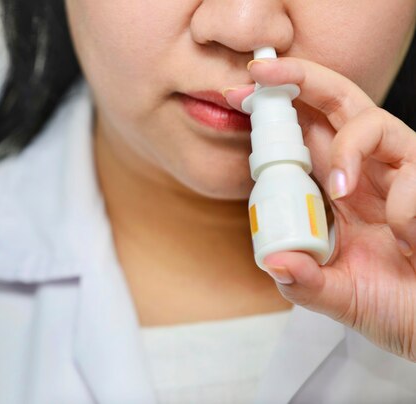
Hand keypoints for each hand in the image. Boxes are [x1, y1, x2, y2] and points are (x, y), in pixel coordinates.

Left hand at [223, 56, 415, 361]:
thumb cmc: (398, 306)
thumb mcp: (339, 297)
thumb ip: (305, 281)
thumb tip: (272, 262)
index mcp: (341, 191)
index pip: (306, 136)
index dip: (277, 113)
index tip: (239, 98)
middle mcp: (370, 174)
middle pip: (338, 104)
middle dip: (300, 79)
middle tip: (260, 73)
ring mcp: (405, 176)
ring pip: (374, 123)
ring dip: (350, 147)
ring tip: (340, 189)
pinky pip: (414, 176)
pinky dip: (404, 210)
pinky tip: (406, 242)